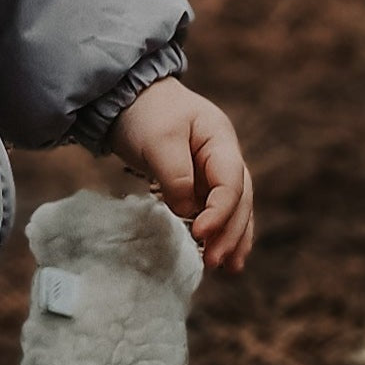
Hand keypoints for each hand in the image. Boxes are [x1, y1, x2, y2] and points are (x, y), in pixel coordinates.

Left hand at [106, 77, 253, 272]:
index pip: (230, 182)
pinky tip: (220, 255)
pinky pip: (216, 209)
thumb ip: (176, 177)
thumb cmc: (144, 112)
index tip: (200, 233)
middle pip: (239, 199)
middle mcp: (223, 155)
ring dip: (232, 238)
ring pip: (234, 208)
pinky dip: (220, 231)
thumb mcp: (158, 141)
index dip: (220, 212)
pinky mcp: (199, 181)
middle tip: (213, 261)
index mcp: (220, 137)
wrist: (125, 96)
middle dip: (229, 232)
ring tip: (228, 269)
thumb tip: (188, 213)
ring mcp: (213, 168)